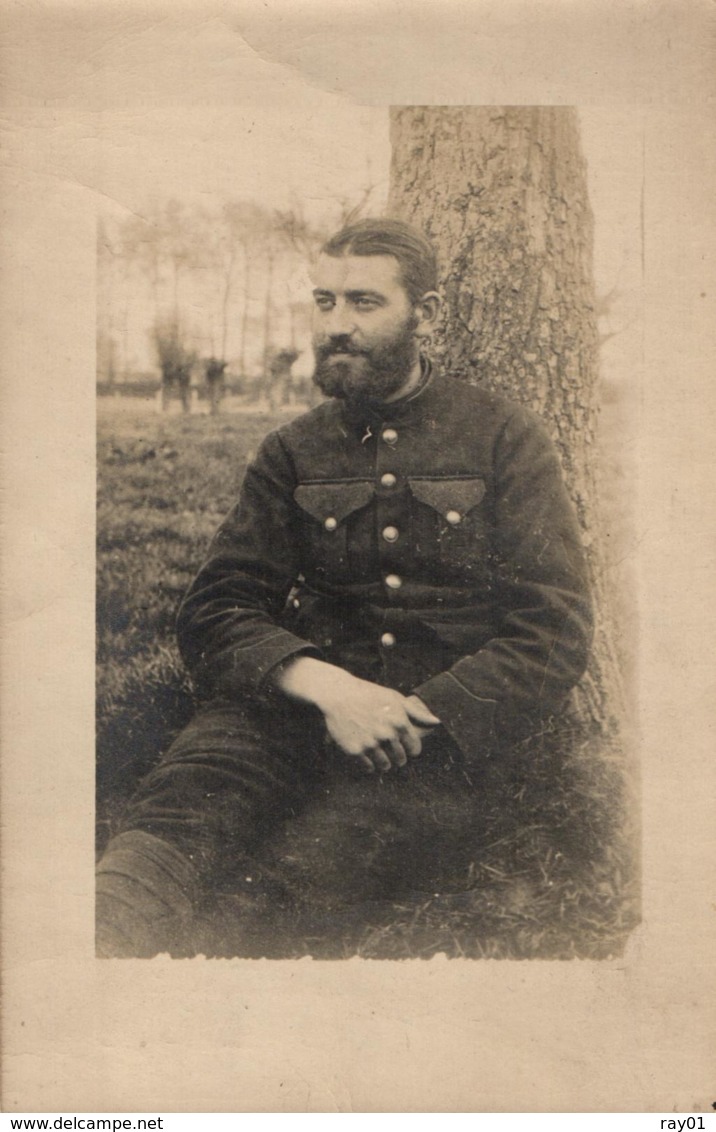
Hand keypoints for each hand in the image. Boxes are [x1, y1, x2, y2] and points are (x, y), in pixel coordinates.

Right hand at [275, 658, 440, 772]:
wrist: (338, 695)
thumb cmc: (369, 695)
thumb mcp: (394, 698)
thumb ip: (416, 712)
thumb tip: (437, 722)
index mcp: (400, 722)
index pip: (414, 749)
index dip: (410, 749)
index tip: (405, 748)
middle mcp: (387, 735)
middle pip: (400, 760)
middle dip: (398, 758)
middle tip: (392, 754)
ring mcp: (371, 744)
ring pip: (385, 766)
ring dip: (384, 763)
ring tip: (380, 756)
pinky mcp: (355, 751)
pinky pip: (369, 768)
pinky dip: (370, 765)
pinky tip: (367, 756)